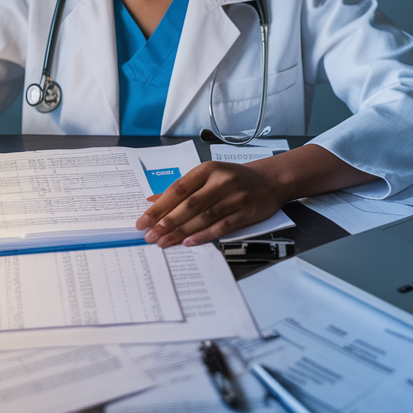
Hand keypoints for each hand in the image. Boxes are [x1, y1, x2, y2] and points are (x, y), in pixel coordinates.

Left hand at [135, 160, 283, 246]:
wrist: (269, 181)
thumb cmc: (233, 180)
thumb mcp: (207, 177)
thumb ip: (182, 190)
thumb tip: (153, 202)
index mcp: (207, 170)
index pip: (177, 189)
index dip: (159, 207)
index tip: (143, 220)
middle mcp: (220, 182)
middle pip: (189, 204)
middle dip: (167, 222)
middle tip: (150, 236)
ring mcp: (234, 197)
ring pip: (203, 217)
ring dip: (181, 232)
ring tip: (164, 242)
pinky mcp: (246, 212)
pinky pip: (222, 226)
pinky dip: (204, 235)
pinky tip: (189, 242)